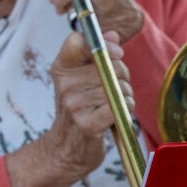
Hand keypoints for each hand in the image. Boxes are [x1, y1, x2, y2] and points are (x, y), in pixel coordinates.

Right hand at [6, 31, 133, 186]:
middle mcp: (65, 85)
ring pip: (117, 86)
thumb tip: (112, 35)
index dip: (103, 44)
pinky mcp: (87, 124)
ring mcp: (74, 105)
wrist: (65, 151)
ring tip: (115, 103)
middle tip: (116, 86)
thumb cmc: (79, 111)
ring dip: (125, 94)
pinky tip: (119, 113)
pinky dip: (126, 108)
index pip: (78, 41)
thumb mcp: (81, 80)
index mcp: (61, 70)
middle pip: (108, 64)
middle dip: (122, 74)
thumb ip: (96, 55)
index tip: (114, 53)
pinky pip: (118, 105)